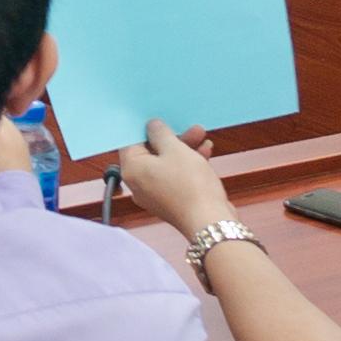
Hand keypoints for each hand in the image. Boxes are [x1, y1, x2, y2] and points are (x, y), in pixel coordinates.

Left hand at [116, 120, 231, 240]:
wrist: (210, 221)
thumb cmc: (190, 186)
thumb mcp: (175, 149)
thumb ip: (161, 134)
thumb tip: (152, 126)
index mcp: (132, 170)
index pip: (130, 142)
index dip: (145, 128)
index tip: (159, 119)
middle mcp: (139, 184)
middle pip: (151, 153)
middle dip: (173, 138)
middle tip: (190, 128)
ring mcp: (155, 195)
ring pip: (166, 164)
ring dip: (184, 149)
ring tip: (203, 137)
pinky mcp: (172, 201)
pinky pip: (176, 177)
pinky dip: (188, 164)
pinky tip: (205, 153)